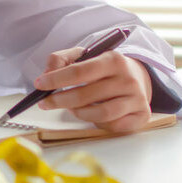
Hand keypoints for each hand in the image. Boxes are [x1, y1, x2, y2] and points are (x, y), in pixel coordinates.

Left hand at [35, 48, 152, 132]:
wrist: (139, 77)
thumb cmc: (105, 69)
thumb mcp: (86, 56)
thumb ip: (62, 60)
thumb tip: (47, 75)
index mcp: (113, 59)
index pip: (80, 71)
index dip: (57, 79)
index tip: (40, 84)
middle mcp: (128, 79)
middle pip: (87, 95)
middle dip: (61, 100)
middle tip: (46, 102)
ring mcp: (137, 98)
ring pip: (100, 114)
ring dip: (80, 113)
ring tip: (73, 108)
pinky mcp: (142, 116)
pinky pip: (113, 126)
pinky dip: (98, 123)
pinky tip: (94, 115)